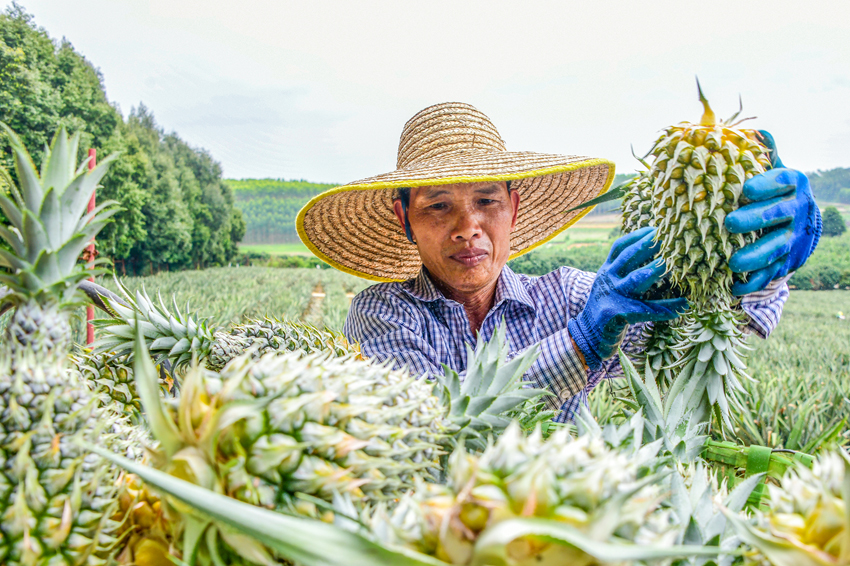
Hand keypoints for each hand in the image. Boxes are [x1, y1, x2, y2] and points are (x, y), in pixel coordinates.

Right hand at [568, 227, 688, 369]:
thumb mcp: (608, 286)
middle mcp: (608, 279)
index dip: (638, 236)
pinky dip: (666, 308)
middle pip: (630, 257)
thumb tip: (652, 259)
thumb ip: (622, 273)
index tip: (656, 228)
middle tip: (671, 237)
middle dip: (650, 245)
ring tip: (677, 265)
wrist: (587, 336)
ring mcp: (612, 296)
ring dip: (658, 270)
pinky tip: (683, 306)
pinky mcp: (617, 314)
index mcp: (606, 271)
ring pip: (638, 279)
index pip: (620, 247)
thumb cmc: (606, 309)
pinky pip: (647, 310)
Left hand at [725, 131, 821, 295]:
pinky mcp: (788, 261)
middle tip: (730, 223)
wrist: (800, 220)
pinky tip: (735, 288)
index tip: (745, 189)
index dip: (766, 184)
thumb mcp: (772, 168)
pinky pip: (773, 274)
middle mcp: (797, 210)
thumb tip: (754, 130)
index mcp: (792, 184)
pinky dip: (755, 282)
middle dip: (755, 219)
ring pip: (776, 247)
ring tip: (732, 263)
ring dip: (755, 256)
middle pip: (778, 215)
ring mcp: (793, 237)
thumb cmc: (774, 189)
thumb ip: (762, 152)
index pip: (782, 180)